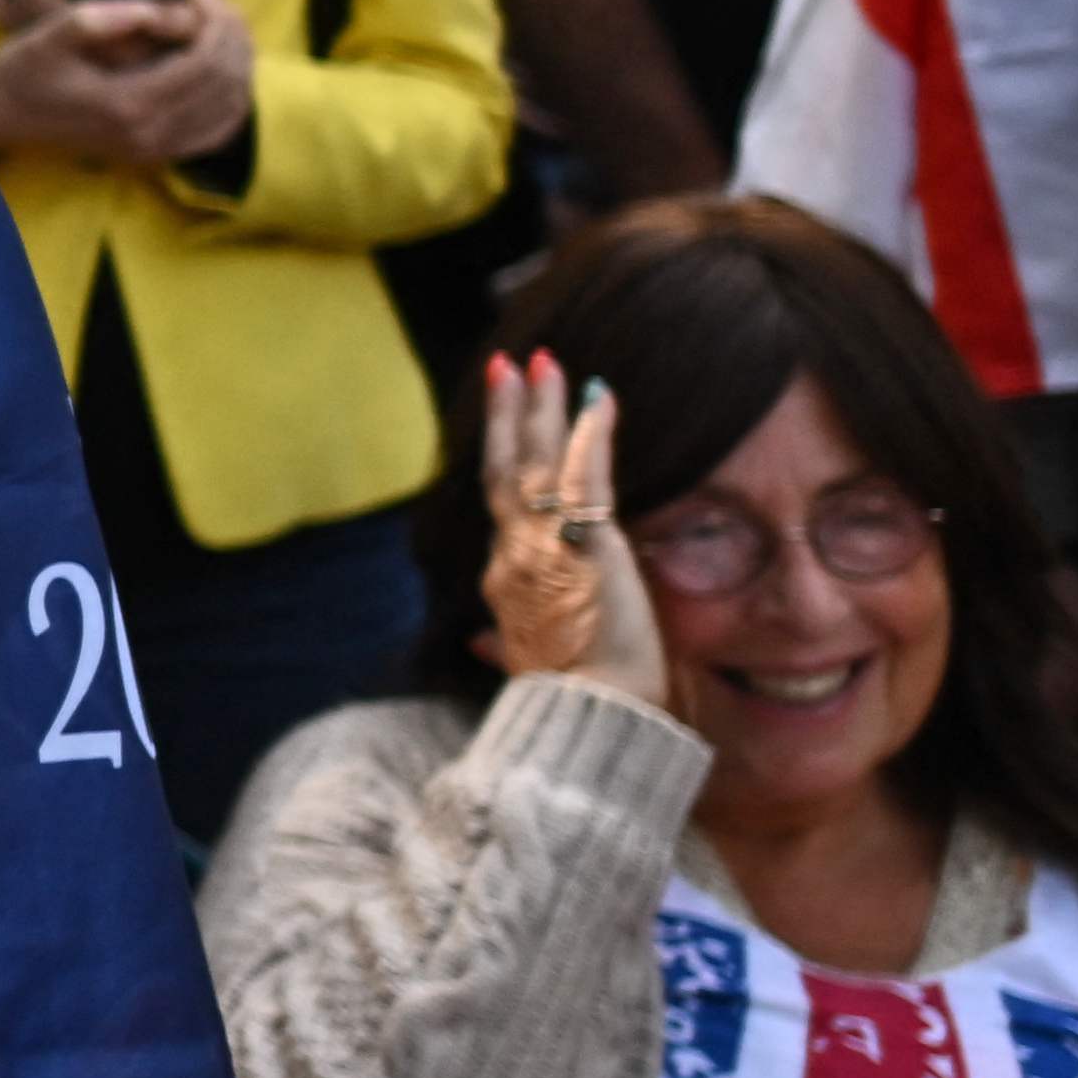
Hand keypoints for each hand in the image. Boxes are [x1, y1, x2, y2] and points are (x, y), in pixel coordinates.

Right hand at [0, 0, 254, 164]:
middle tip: (214, 2)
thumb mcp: (52, 33)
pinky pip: (216, 133)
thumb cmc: (21, 71)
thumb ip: (106, 16)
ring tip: (221, 27)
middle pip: (225, 82)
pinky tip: (223, 72)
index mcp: (130, 104)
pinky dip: (231, 100)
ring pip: (229, 108)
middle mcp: (150, 136)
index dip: (214, 18)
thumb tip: (161, 9)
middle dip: (231, 34)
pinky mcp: (152, 156)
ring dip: (237, 63)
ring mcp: (153, 152)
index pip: (205, 60)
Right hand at [476, 351, 664, 702]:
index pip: (504, 514)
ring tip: (541, 362)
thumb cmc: (572, 698)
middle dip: (505, 416)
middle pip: (504, 472)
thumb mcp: (526, 665)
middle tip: (506, 366)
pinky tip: (597, 394)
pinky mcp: (586, 541)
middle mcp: (515, 555)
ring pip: (535, 461)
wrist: (590, 714)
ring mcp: (545, 544)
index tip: (507, 434)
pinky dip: (591, 431)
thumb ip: (501, 646)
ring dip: (539, 408)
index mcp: (506, 583)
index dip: (504, 467)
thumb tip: (480, 645)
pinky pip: (584, 473)